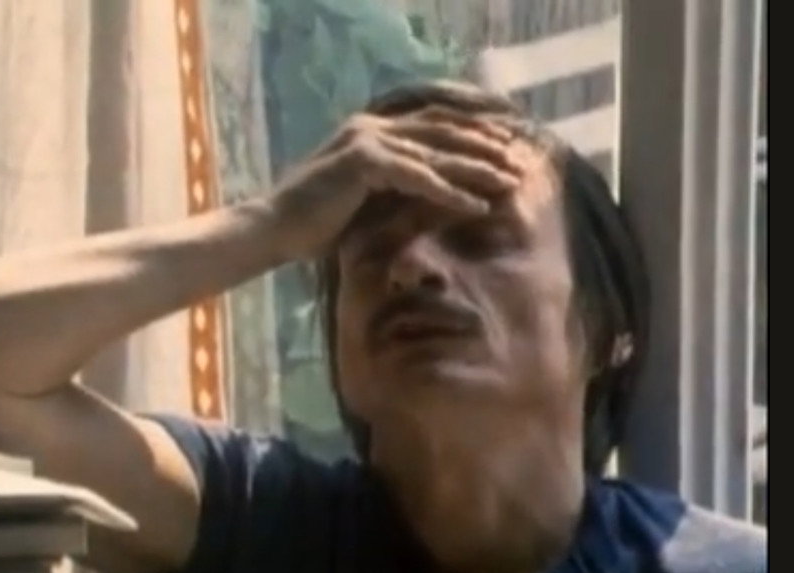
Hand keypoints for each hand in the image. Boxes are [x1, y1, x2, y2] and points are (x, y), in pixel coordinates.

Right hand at [264, 106, 519, 261]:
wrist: (272, 229)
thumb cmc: (315, 224)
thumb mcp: (366, 200)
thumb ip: (399, 189)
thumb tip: (446, 195)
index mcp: (373, 131)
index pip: (434, 122)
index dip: (472, 131)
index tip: (506, 147)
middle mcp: (372, 127)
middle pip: (442, 130)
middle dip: (485, 146)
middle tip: (520, 161)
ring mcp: (366, 140)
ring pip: (436, 152)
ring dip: (477, 168)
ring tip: (509, 182)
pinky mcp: (363, 162)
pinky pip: (417, 176)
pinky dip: (450, 191)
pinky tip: (476, 204)